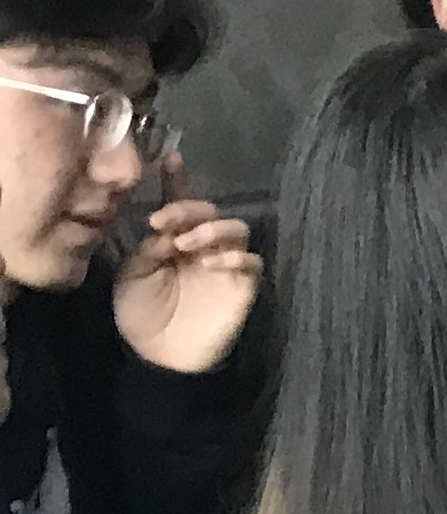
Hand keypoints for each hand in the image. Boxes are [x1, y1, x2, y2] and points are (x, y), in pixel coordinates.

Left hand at [110, 164, 258, 375]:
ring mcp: (224, 264)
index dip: (178, 179)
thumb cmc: (141, 314)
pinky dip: (234, 256)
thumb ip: (147, 247)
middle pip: (209, 210)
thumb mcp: (130, 275)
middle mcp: (201, 245)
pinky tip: (211, 264)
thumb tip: (165, 229)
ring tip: (188, 244)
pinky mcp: (242, 285)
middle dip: (188, 209)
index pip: (179, 202)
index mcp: (172, 238)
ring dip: (212, 229)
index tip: (171, 157)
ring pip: (236, 228)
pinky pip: (250, 261)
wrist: (161, 356)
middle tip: (165, 222)